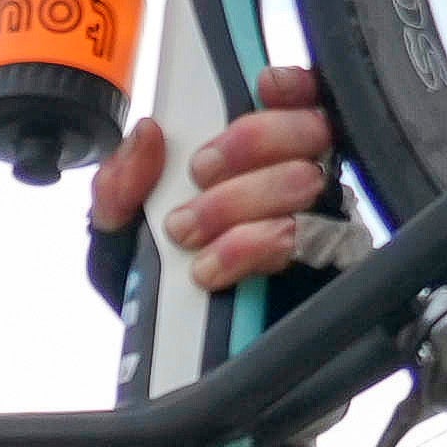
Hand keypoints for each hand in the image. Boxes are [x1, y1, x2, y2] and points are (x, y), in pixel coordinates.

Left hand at [92, 66, 343, 293]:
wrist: (177, 359)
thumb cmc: (158, 289)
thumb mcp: (120, 234)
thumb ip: (120, 184)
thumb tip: (146, 135)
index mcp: (255, 162)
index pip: (300, 101)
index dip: (291, 86)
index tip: (262, 86)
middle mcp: (295, 186)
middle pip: (310, 132)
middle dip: (250, 145)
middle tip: (199, 178)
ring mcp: (318, 228)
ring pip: (308, 184)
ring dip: (241, 203)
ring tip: (192, 236)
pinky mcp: (326, 273)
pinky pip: (312, 245)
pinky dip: (254, 247)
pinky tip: (219, 264)